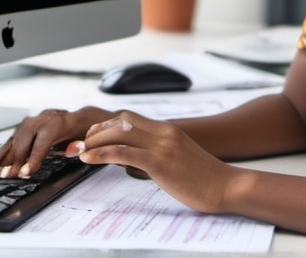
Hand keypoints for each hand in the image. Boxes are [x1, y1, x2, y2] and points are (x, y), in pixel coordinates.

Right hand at [0, 106, 117, 178]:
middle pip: (26, 138)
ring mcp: (35, 121)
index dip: (34, 157)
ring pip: (16, 138)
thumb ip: (83, 144)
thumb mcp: (92, 139)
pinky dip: (2, 152)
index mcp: (62, 121)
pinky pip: (13, 139)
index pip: (44, 140)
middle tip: (7, 176)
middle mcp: (46, 118)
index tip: (26, 173)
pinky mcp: (29, 127)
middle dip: (16, 158)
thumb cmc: (89, 132)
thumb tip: (75, 150)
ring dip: (4, 155)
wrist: (87, 119)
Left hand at [70, 110, 242, 214]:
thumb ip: (161, 153)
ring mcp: (161, 146)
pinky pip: (123, 153)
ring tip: (78, 150)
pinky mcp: (159, 162)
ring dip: (93, 141)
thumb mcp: (180, 158)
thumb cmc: (206, 178)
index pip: (131, 119)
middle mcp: (164, 133)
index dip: (107, 125)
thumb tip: (139, 160)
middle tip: (81, 142)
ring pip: (118, 134)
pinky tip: (88, 158)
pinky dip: (100, 154)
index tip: (93, 135)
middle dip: (96, 130)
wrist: (227, 186)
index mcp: (168, 130)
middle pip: (121, 122)